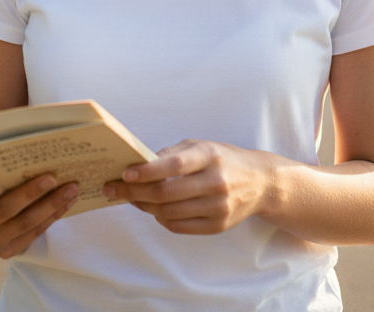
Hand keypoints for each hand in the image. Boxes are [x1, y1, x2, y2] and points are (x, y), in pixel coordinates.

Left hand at [103, 139, 273, 234]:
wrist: (260, 182)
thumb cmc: (222, 158)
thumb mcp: (200, 146)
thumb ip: (172, 154)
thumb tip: (139, 164)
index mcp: (210, 156)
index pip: (175, 166)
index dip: (147, 172)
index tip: (125, 173)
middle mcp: (216, 182)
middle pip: (167, 193)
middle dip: (135, 192)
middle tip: (113, 189)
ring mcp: (218, 207)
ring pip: (170, 213)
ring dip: (144, 207)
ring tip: (131, 198)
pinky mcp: (218, 226)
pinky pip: (180, 226)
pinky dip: (161, 219)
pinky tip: (153, 209)